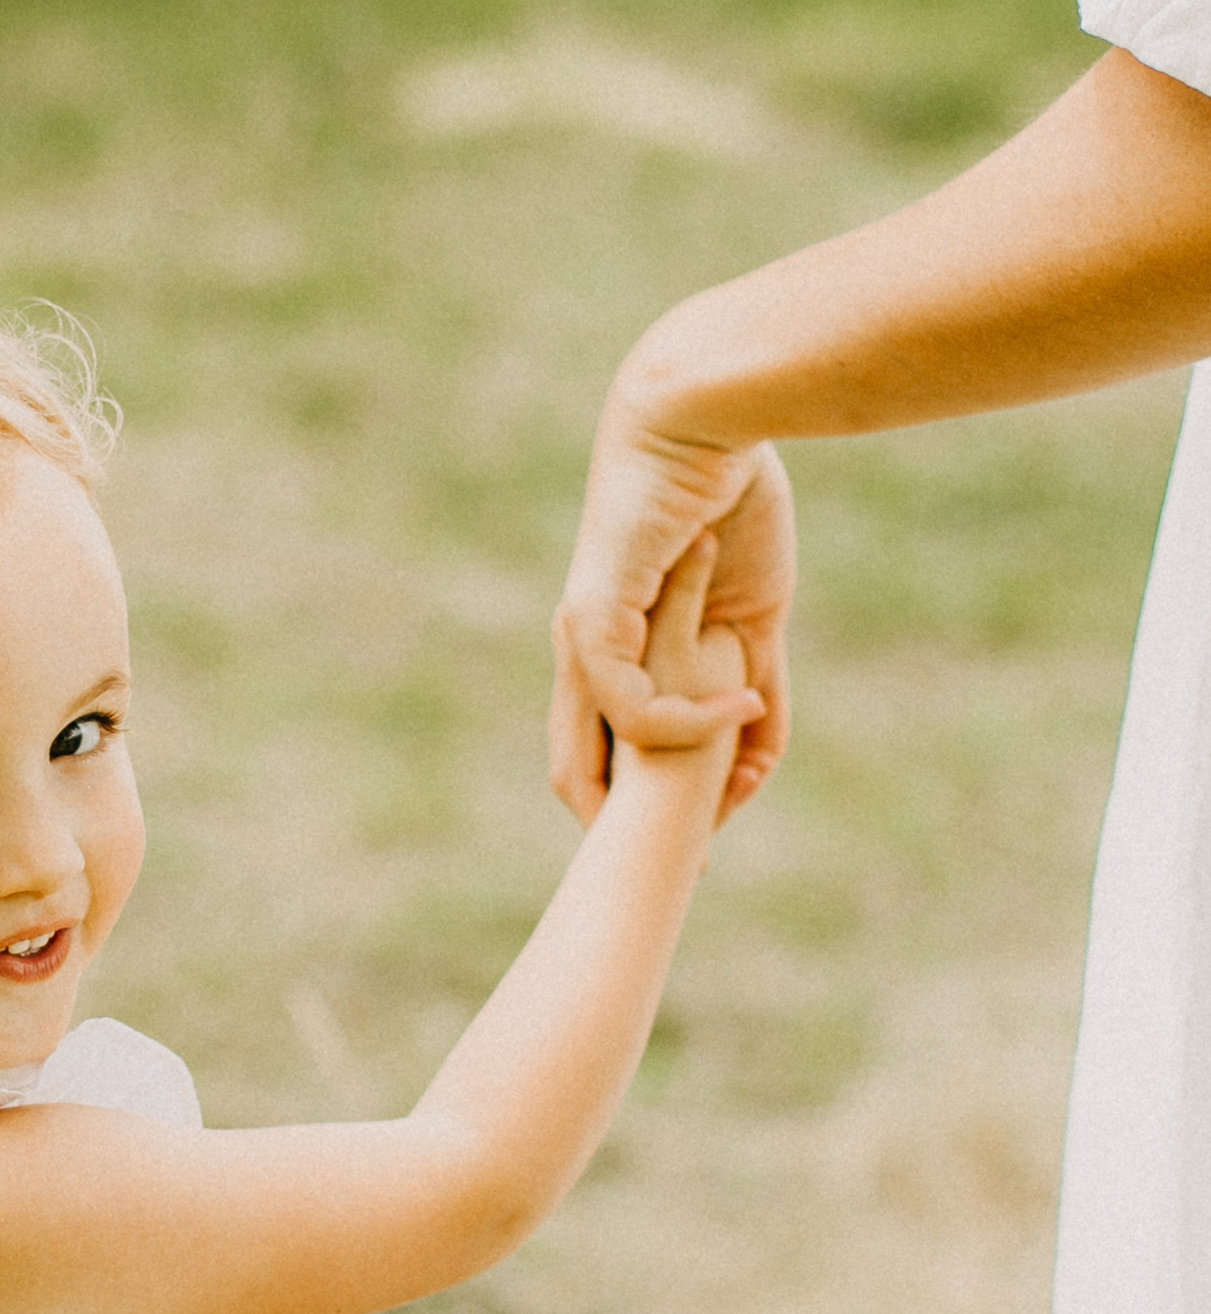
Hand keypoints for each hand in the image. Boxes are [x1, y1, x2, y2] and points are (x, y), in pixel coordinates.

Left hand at [550, 399, 789, 824]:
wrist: (703, 417)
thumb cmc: (728, 502)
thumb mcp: (750, 616)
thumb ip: (752, 682)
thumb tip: (759, 748)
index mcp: (612, 654)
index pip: (604, 757)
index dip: (639, 813)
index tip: (695, 851)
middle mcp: (583, 652)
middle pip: (573, 774)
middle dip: (623, 838)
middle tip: (689, 876)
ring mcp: (582, 634)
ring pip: (586, 754)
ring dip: (656, 800)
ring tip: (714, 822)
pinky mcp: (596, 611)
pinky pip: (630, 699)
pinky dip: (689, 721)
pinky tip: (742, 713)